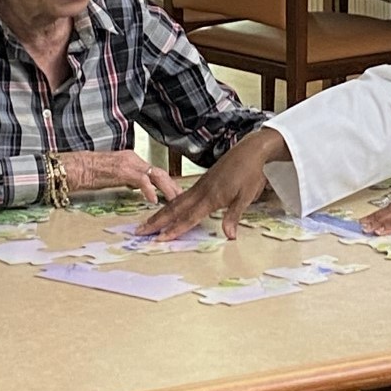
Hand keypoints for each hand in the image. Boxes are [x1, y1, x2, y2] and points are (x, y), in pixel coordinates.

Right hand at [55, 151, 181, 203]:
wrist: (73, 167)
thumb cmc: (88, 174)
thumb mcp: (114, 177)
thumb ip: (128, 180)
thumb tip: (139, 188)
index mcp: (132, 160)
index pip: (155, 172)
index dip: (167, 183)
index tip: (176, 194)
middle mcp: (133, 159)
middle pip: (160, 173)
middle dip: (173, 187)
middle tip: (182, 199)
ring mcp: (128, 163)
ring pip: (156, 175)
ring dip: (167, 189)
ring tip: (175, 201)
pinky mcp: (122, 170)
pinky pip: (141, 180)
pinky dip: (149, 190)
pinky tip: (153, 200)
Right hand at [137, 128, 289, 239]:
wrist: (250, 150)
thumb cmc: (251, 173)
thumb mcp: (246, 196)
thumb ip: (233, 216)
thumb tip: (229, 236)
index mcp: (211, 198)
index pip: (189, 218)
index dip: (175, 230)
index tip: (159, 240)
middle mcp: (201, 191)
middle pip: (175, 209)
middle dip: (157, 222)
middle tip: (139, 231)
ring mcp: (200, 185)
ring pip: (176, 201)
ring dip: (161, 213)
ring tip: (148, 222)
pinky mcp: (203, 181)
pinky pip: (183, 195)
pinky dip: (172, 204)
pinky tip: (169, 208)